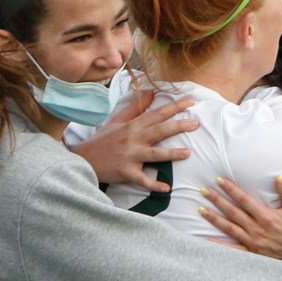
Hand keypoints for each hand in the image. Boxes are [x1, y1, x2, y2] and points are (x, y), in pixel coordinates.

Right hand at [70, 90, 197, 190]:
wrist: (84, 159)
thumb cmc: (103, 140)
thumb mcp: (117, 120)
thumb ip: (136, 107)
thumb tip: (152, 92)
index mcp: (133, 125)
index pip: (157, 113)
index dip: (175, 106)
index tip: (191, 101)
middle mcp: (133, 139)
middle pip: (159, 130)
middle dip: (179, 126)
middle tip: (196, 124)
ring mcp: (130, 156)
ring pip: (155, 154)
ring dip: (172, 154)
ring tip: (188, 153)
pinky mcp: (127, 172)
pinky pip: (143, 179)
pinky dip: (154, 184)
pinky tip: (166, 188)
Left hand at [198, 175, 281, 263]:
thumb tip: (278, 177)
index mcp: (266, 216)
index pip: (244, 200)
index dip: (230, 189)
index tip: (219, 180)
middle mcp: (257, 229)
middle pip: (232, 212)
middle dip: (216, 200)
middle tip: (203, 191)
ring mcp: (253, 242)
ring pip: (229, 228)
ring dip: (214, 218)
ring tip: (200, 209)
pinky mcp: (252, 252)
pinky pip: (232, 248)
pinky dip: (219, 244)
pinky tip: (206, 239)